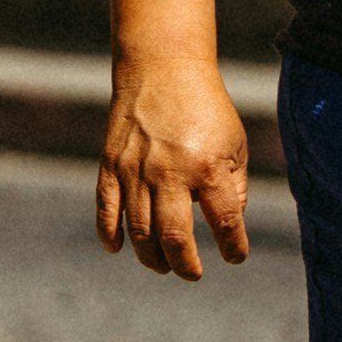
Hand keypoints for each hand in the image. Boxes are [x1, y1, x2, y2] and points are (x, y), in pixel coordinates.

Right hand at [99, 66, 258, 279]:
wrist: (163, 68)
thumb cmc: (206, 107)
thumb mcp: (234, 143)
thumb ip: (235, 186)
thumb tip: (229, 224)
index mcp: (207, 168)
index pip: (225, 223)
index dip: (233, 247)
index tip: (235, 257)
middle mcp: (170, 173)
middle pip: (175, 239)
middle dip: (186, 266)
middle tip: (193, 273)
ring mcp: (136, 171)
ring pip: (140, 233)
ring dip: (152, 258)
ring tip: (164, 266)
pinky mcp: (111, 165)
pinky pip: (106, 210)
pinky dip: (110, 235)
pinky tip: (120, 249)